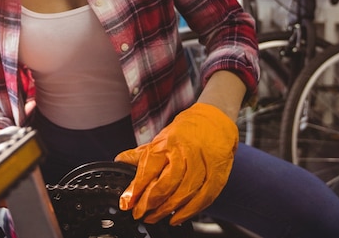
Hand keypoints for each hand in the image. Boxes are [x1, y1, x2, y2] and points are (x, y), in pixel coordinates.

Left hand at [115, 103, 237, 224]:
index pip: (149, 168)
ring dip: (166, 210)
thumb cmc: (187, 130)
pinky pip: (203, 198)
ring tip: (153, 217)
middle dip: (149, 203)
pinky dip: (189, 211)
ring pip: (184, 194)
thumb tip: (120, 161)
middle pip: (166, 184)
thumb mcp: (161, 137)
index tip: (126, 202)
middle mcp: (185, 152)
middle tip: (138, 213)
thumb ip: (141, 153)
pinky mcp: (217, 174)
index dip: (136, 189)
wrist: (215, 120)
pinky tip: (177, 217)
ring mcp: (203, 164)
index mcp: (168, 142)